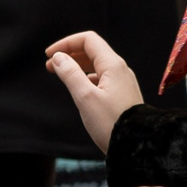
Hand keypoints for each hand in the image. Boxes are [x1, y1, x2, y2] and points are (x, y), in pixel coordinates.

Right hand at [45, 29, 144, 151]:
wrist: (137, 146)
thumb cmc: (111, 123)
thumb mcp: (85, 98)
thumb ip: (70, 74)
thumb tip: (59, 57)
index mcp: (112, 65)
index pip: (88, 40)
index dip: (67, 43)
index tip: (49, 55)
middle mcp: (120, 70)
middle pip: (92, 51)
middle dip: (70, 54)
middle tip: (50, 66)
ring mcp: (122, 82)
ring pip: (97, 65)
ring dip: (77, 66)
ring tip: (61, 76)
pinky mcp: (122, 95)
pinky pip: (102, 78)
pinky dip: (86, 78)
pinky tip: (78, 89)